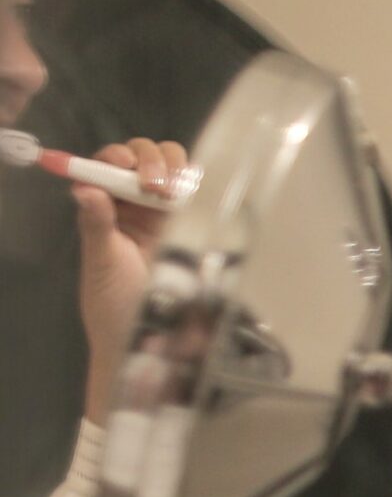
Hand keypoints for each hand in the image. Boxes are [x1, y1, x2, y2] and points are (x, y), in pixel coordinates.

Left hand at [75, 137, 184, 425]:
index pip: (110, 163)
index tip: (128, 171)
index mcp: (107, 206)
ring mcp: (169, 215)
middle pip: (146, 157)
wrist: (148, 339)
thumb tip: (84, 189)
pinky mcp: (197, 229)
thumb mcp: (101, 263)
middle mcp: (136, 204)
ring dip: (178, 171)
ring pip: (177, 171)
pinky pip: (202, 197)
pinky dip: (202, 188)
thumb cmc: (114, 303)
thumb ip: (95, 225)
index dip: (120, 157)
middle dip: (153, 161)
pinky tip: (198, 199)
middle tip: (155, 186)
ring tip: (176, 193)